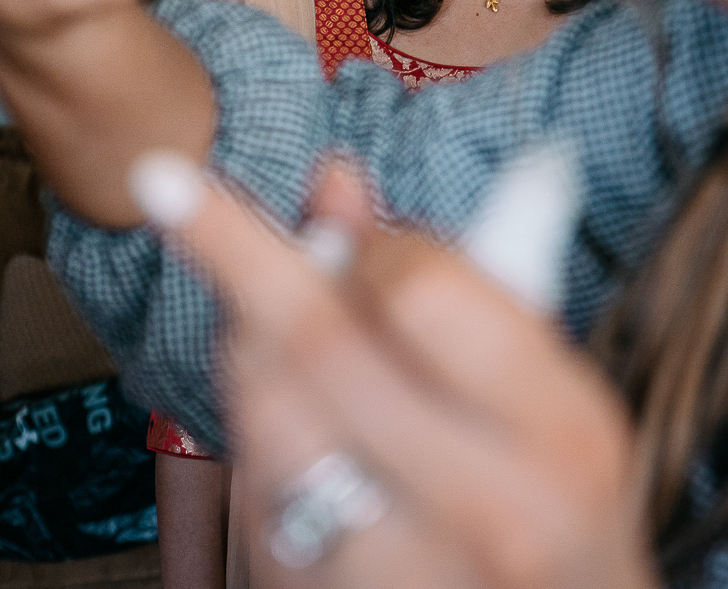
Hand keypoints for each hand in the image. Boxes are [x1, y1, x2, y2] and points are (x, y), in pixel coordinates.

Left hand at [134, 158, 658, 588]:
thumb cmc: (549, 499)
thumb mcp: (538, 393)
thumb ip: (445, 282)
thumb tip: (334, 178)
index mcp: (563, 435)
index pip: (425, 295)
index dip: (367, 242)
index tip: (334, 206)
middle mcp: (489, 511)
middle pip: (318, 344)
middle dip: (231, 249)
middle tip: (164, 184)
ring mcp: (402, 575)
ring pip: (266, 411)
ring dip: (242, 340)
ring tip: (258, 314)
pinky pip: (252, 486)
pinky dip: (252, 425)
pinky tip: (281, 409)